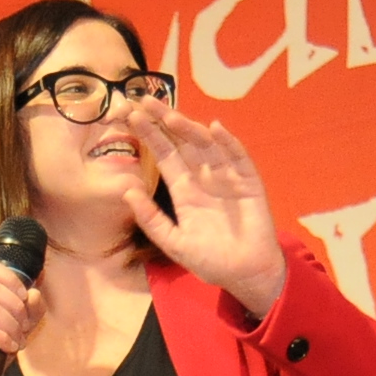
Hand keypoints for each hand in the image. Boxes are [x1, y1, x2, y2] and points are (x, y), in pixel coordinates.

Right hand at [0, 258, 42, 375]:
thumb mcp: (13, 326)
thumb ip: (29, 309)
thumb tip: (35, 295)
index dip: (9, 277)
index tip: (23, 297)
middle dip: (15, 306)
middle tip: (24, 326)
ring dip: (10, 324)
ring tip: (17, 339)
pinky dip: (2, 338)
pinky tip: (8, 347)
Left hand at [126, 102, 285, 316]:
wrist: (245, 275)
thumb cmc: (211, 260)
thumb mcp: (174, 242)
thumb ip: (151, 219)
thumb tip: (126, 190)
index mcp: (184, 189)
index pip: (164, 154)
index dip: (150, 135)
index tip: (131, 115)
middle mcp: (203, 176)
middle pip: (182, 142)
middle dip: (165, 121)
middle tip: (145, 101)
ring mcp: (226, 176)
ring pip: (206, 145)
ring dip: (190, 129)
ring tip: (171, 115)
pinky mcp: (248, 182)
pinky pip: (238, 157)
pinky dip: (228, 143)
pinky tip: (214, 129)